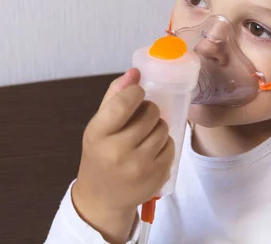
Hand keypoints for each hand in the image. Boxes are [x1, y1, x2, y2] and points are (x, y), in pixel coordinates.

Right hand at [72, 69, 173, 241]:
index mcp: (98, 134)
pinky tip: (151, 150)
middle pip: (150, 113)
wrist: (102, 198)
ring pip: (163, 129)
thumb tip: (135, 72)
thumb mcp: (98, 126)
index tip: (137, 93)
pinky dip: (165, 144)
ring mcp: (139, 167)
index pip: (123, 103)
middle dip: (149, 110)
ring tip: (146, 135)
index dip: (135, 92)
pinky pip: (172, 147)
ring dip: (158, 127)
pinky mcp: (157, 177)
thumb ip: (115, 97)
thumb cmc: (100, 154)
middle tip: (142, 118)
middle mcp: (118, 152)